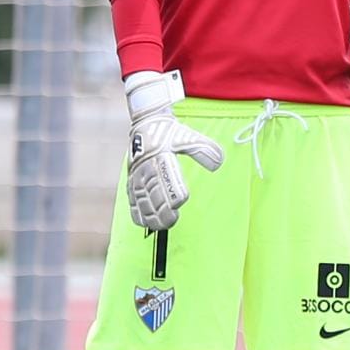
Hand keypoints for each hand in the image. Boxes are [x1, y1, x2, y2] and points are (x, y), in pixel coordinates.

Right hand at [124, 70, 224, 231]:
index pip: (166, 175)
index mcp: (160, 154)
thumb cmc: (169, 132)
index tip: (181, 199)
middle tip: (172, 219)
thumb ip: (203, 149)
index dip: (172, 188)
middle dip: (160, 207)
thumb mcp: (188, 136)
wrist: (146, 123)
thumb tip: (217, 164)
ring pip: (141, 197)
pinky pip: (131, 197)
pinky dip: (136, 210)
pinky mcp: (132, 179)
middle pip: (152, 190)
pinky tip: (144, 222)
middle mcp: (146, 166)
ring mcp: (137, 174)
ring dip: (149, 212)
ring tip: (159, 225)